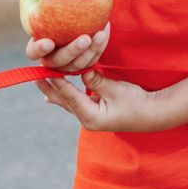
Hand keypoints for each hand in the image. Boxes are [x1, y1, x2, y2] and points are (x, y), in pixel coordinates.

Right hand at [25, 22, 109, 73]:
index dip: (39, 50)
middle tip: (85, 38)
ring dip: (89, 52)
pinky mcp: (84, 59)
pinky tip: (104, 31)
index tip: (49, 42)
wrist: (79, 2)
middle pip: (58, 61)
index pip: (33, 52)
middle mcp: (51, 56)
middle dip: (72, 51)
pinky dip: (98, 48)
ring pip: (76, 65)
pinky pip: (91, 60)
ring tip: (100, 34)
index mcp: (37, 42)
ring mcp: (68, 61)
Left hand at [37, 70, 173, 132]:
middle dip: (49, 86)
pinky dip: (64, 94)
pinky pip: (74, 102)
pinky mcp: (94, 113)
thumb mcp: (116, 89)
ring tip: (39, 80)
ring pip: (67, 102)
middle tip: (34, 74)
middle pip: (63, 100)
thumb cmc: (136, 102)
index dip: (56, 81)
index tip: (44, 69)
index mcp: (91, 116)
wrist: (153, 114)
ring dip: (54, 90)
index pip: (69, 95)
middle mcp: (87, 119)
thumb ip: (96, 81)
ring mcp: (90, 118)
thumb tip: (82, 72)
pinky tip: (53, 94)